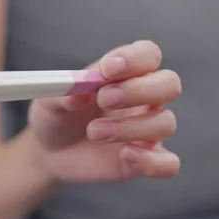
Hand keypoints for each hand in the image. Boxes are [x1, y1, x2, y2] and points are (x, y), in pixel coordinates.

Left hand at [29, 41, 180, 182]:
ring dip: (130, 127)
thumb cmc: (56, 116)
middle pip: (169, 84)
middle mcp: (145, 99)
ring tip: (93, 132)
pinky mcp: (145, 161)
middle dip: (140, 90)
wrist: (49, 151)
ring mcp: (148, 131)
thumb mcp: (50, 101)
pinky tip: (125, 156)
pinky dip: (151, 161)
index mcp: (126, 74)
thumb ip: (63, 92)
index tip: (107, 69)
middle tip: (104, 99)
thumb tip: (78, 91)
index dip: (134, 59)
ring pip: (165, 123)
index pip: (148, 55)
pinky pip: (168, 163)